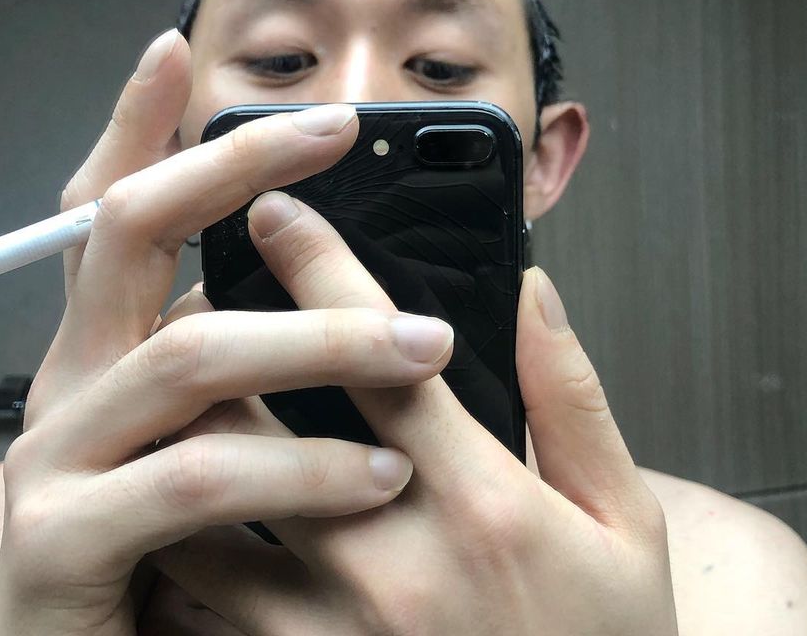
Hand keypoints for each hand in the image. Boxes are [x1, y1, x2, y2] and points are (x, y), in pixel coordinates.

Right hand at [0, 32, 452, 635]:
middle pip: (127, 233)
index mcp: (115, 352)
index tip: (177, 53)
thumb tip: (352, 294)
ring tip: (425, 347)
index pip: (119, 215)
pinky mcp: (62, 544)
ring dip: (319, 340)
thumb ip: (272, 372)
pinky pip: (198, 478)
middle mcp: (75, 382)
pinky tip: (378, 475)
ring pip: (191, 353)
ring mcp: (59, 457)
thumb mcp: (238, 449)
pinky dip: (297, 470)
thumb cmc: (191, 567)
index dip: (140, 130)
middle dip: (230, 167)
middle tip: (331, 129)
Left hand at [151, 192, 679, 635]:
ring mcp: (333, 635)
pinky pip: (199, 606)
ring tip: (182, 405)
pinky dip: (181, 549)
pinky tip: (186, 518)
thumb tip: (530, 289)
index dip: (318, 268)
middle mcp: (395, 561)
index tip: (274, 212)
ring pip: (209, 511)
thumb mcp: (625, 520)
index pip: (376, 353)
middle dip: (219, 346)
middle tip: (199, 305)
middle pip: (264, 420)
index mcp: (481, 499)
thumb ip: (572, 396)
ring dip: (188, 444)